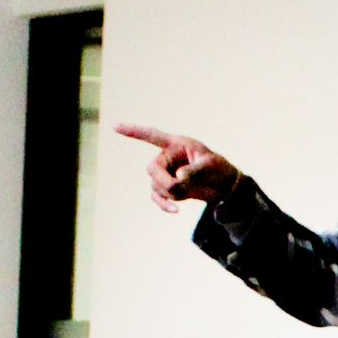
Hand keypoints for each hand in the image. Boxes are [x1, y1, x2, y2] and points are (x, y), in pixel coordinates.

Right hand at [116, 124, 241, 212]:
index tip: (114, 127)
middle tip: (180, 187)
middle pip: (152, 169)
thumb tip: (178, 178)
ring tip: (189, 191)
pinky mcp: (166, 188)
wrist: (223, 185)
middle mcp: (167, 157)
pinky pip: (156, 197)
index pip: (152, 136)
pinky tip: (175, 210)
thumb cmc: (218, 168)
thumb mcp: (210, 166)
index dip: (133, 131)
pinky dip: (163, 204)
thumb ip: (194, 171)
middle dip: (164, 181)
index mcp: (176, 144)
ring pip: (155, 185)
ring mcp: (165, 173)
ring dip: (170, 192)